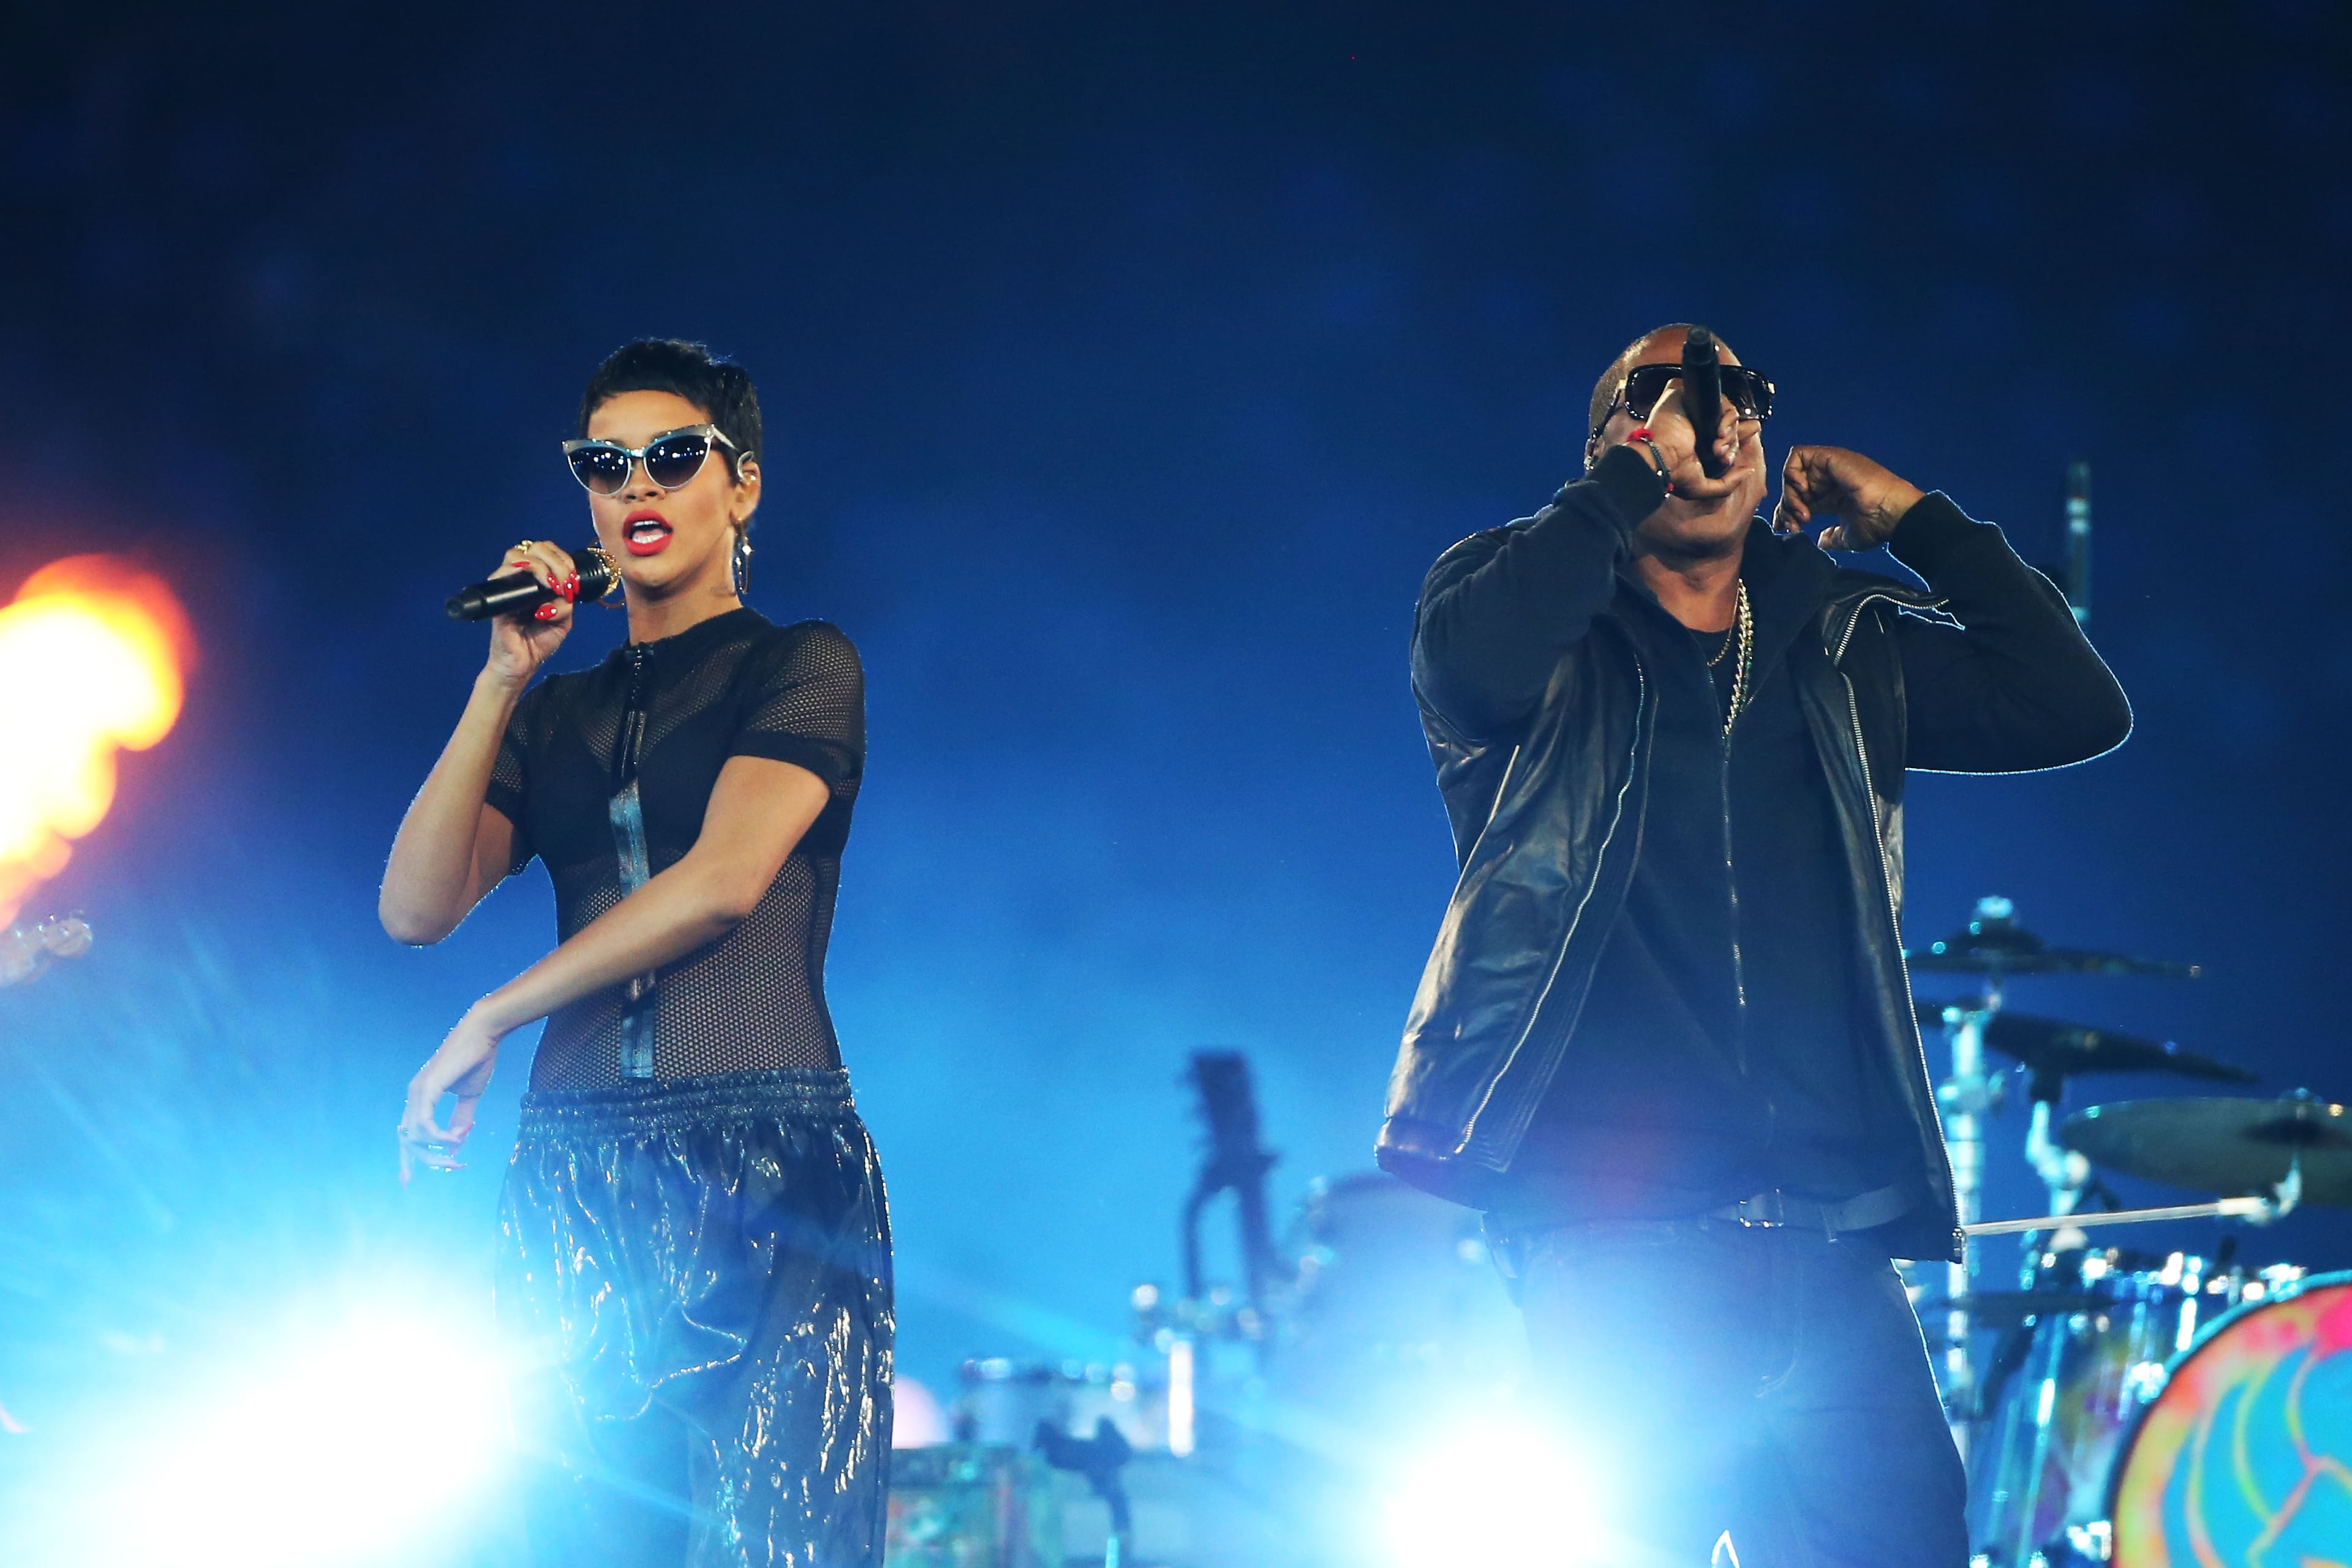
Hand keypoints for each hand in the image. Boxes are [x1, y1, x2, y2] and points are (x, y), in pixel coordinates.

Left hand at [398, 1006, 505, 1181]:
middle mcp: (413, 1095)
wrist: (483, 1034)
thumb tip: (453, 1148)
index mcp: (421, 1097)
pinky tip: (456, 1138)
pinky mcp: (427, 1088)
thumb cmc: (477, 1060)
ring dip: (438, 1149)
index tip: (408, 1181)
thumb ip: (460, 1120)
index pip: (407, 1132)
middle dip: (426, 1160)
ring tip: (461, 1148)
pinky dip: (440, 1136)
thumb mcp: (469, 1096)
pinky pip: (425, 1123)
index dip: (407, 1158)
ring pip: (416, 1135)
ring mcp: (417, 1091)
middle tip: (452, 1169)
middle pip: (408, 1140)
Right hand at [482, 540, 579, 689]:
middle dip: (555, 561)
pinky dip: (522, 577)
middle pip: (533, 547)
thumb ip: (566, 604)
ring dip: (541, 566)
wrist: (521, 664)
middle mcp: (520, 579)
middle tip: (563, 584)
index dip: (562, 557)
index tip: (572, 578)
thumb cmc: (538, 641)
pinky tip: (538, 593)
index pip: (546, 551)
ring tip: (552, 586)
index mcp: (536, 580)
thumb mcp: (563, 621)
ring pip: (516, 555)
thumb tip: (561, 591)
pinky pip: (501, 577)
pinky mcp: (497, 599)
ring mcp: (506, 587)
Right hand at [1632, 382, 1743, 501]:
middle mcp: (1698, 424)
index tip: (1742, 442)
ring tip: (1718, 444)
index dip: (1739, 437)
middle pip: (1730, 424)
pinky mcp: (1686, 396)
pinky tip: (1719, 431)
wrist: (1660, 459)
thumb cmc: (1675, 474)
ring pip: (1727, 411)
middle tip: (1720, 453)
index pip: (1728, 434)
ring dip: (1730, 429)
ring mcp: (1692, 408)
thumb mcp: (1703, 487)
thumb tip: (1748, 471)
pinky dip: (1725, 413)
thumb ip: (1727, 484)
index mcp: (1701, 441)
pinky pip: (1717, 398)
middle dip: (1732, 441)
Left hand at [1772, 446, 1925, 549]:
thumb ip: (1832, 537)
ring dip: (1790, 494)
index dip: (1786, 512)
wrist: (1892, 512)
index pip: (1800, 499)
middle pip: (1793, 487)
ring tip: (1802, 512)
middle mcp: (1828, 480)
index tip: (1783, 528)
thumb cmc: (1878, 524)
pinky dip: (1793, 473)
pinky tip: (1803, 491)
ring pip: (1793, 472)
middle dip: (1786, 507)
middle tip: (1794, 524)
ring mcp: (1829, 467)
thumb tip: (1821, 541)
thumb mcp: (1849, 536)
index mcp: (1832, 496)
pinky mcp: (1830, 457)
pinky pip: (1798, 456)